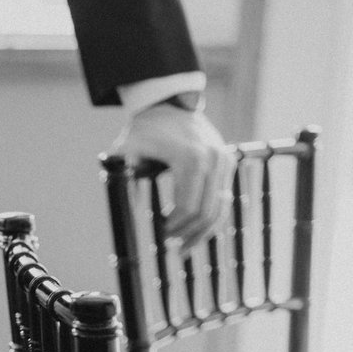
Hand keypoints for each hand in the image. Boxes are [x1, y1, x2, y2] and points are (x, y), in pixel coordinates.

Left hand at [111, 104, 232, 250]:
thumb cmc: (143, 131)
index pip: (188, 207)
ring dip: (202, 233)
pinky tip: (197, 233)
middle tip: (171, 245)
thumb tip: (128, 218)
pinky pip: (224, 199)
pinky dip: (213, 219)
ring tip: (184, 248)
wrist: (167, 103)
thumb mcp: (126, 153)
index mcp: (189, 157)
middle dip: (188, 234)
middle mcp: (212, 157)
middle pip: (206, 212)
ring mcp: (224, 159)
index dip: (174, 227)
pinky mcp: (229, 162)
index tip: (161, 235)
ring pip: (220, 210)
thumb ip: (124, 181)